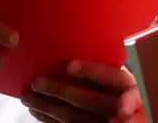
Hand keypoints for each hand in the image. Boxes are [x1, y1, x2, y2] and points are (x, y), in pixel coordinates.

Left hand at [22, 60, 142, 122]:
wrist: (124, 120)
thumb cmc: (117, 93)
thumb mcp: (119, 80)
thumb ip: (105, 69)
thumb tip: (75, 43)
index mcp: (129, 88)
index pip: (113, 78)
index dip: (91, 72)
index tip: (70, 66)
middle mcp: (121, 108)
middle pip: (89, 100)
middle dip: (60, 92)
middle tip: (37, 82)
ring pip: (74, 118)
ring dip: (47, 108)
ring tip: (28, 97)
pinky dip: (48, 120)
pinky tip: (36, 111)